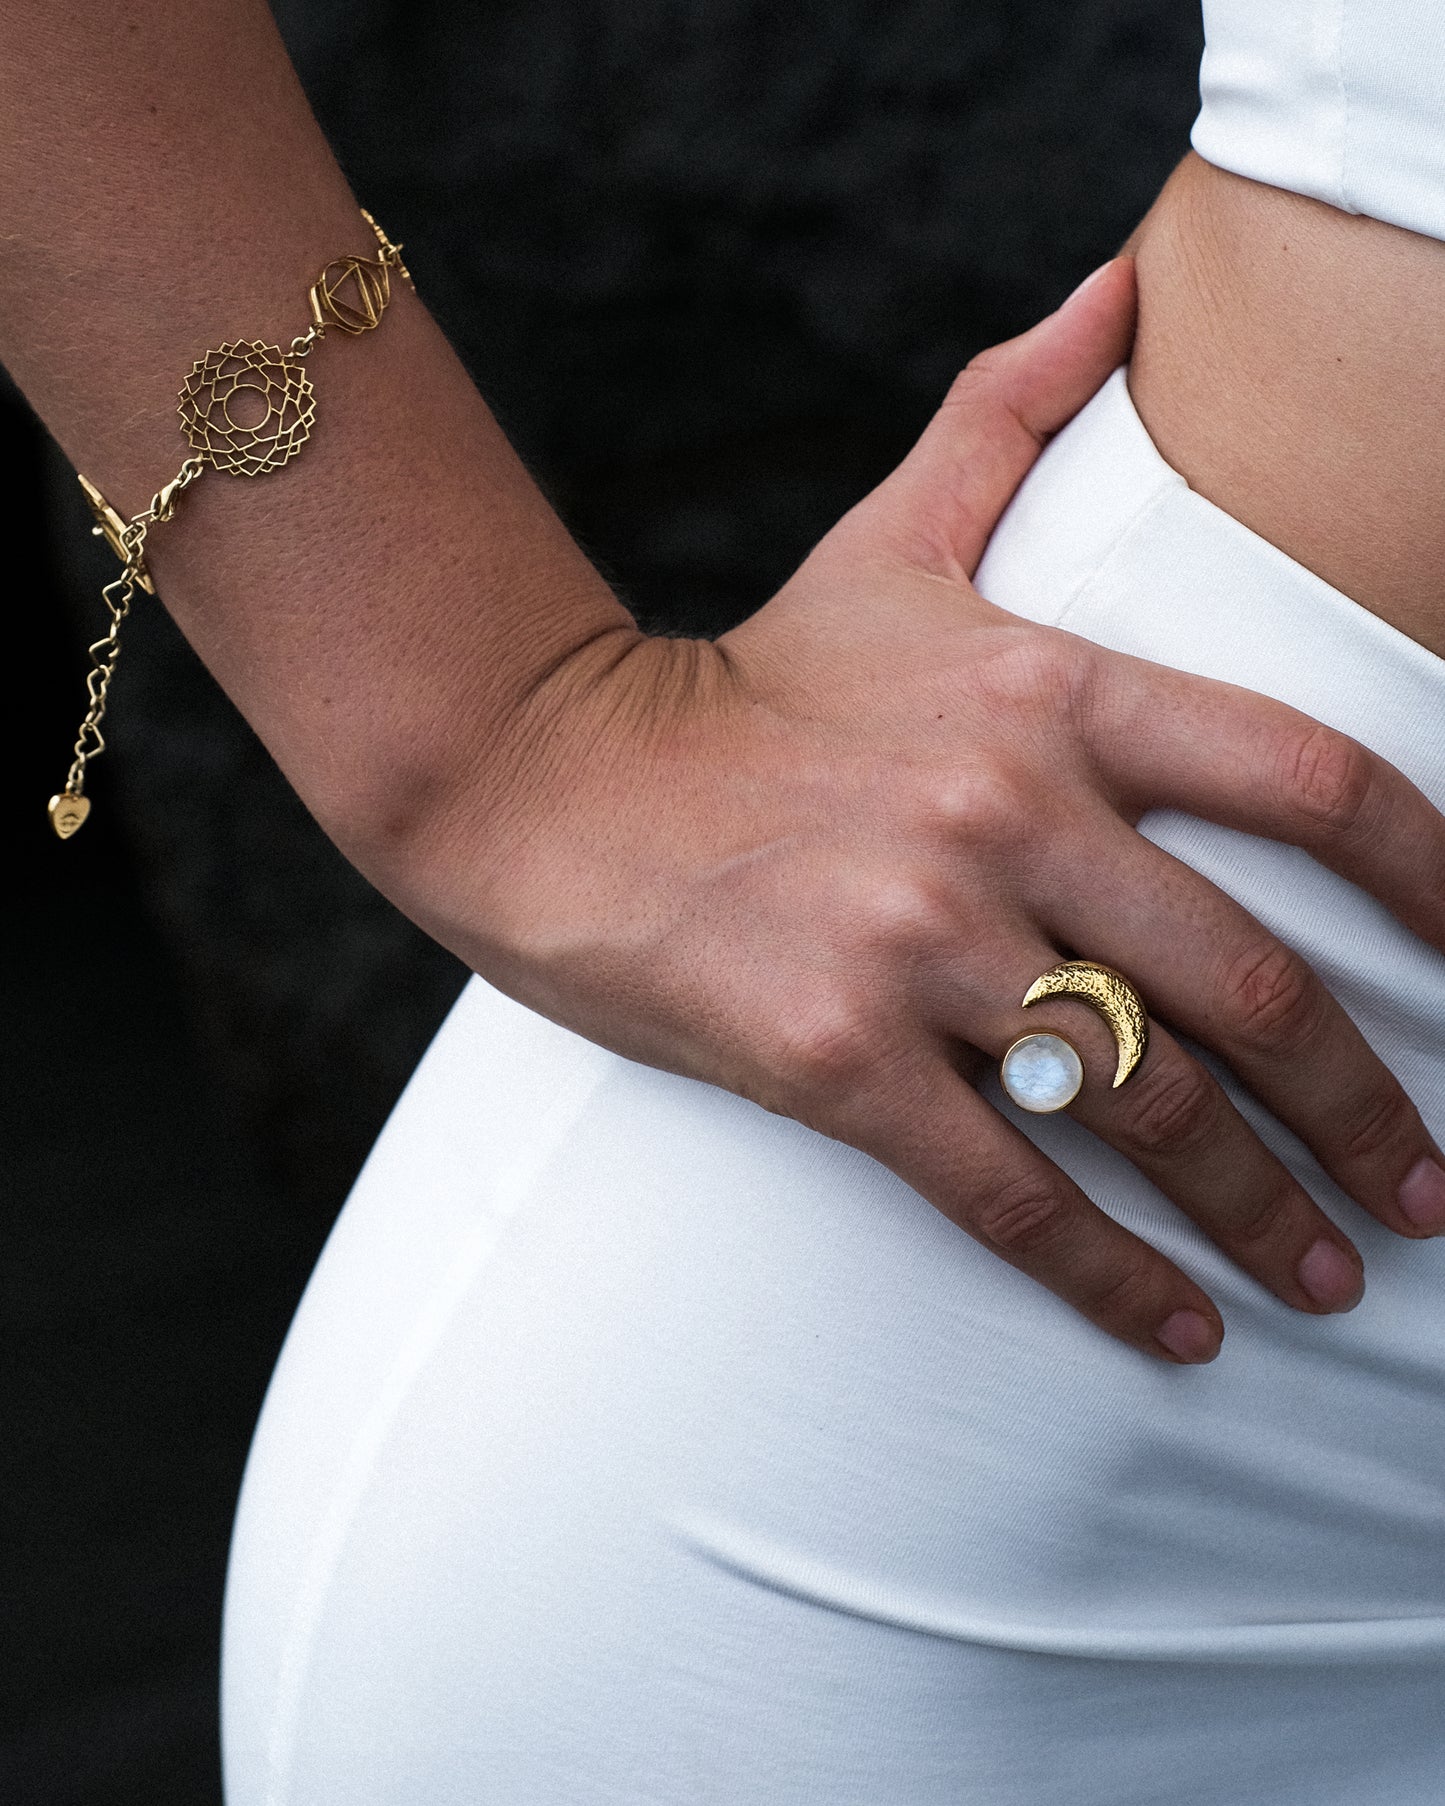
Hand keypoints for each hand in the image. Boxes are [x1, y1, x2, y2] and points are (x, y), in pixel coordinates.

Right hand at [425, 257, 1444, 1363]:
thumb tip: (1119, 285)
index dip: (1433, 879)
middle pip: (1252, 985)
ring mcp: (921, 943)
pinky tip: (1181, 1329)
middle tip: (1436, 1190)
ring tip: (1342, 1278)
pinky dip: (1108, 1276)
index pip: (1308, 781)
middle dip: (1369, 1108)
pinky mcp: (835, 1057)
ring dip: (1269, 1208)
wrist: (546, 777)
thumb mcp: (887, 542)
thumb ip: (1009, 415)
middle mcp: (1006, 815)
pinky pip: (1010, 1188)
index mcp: (1048, 691)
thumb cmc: (740, 679)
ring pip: (1149, 1104)